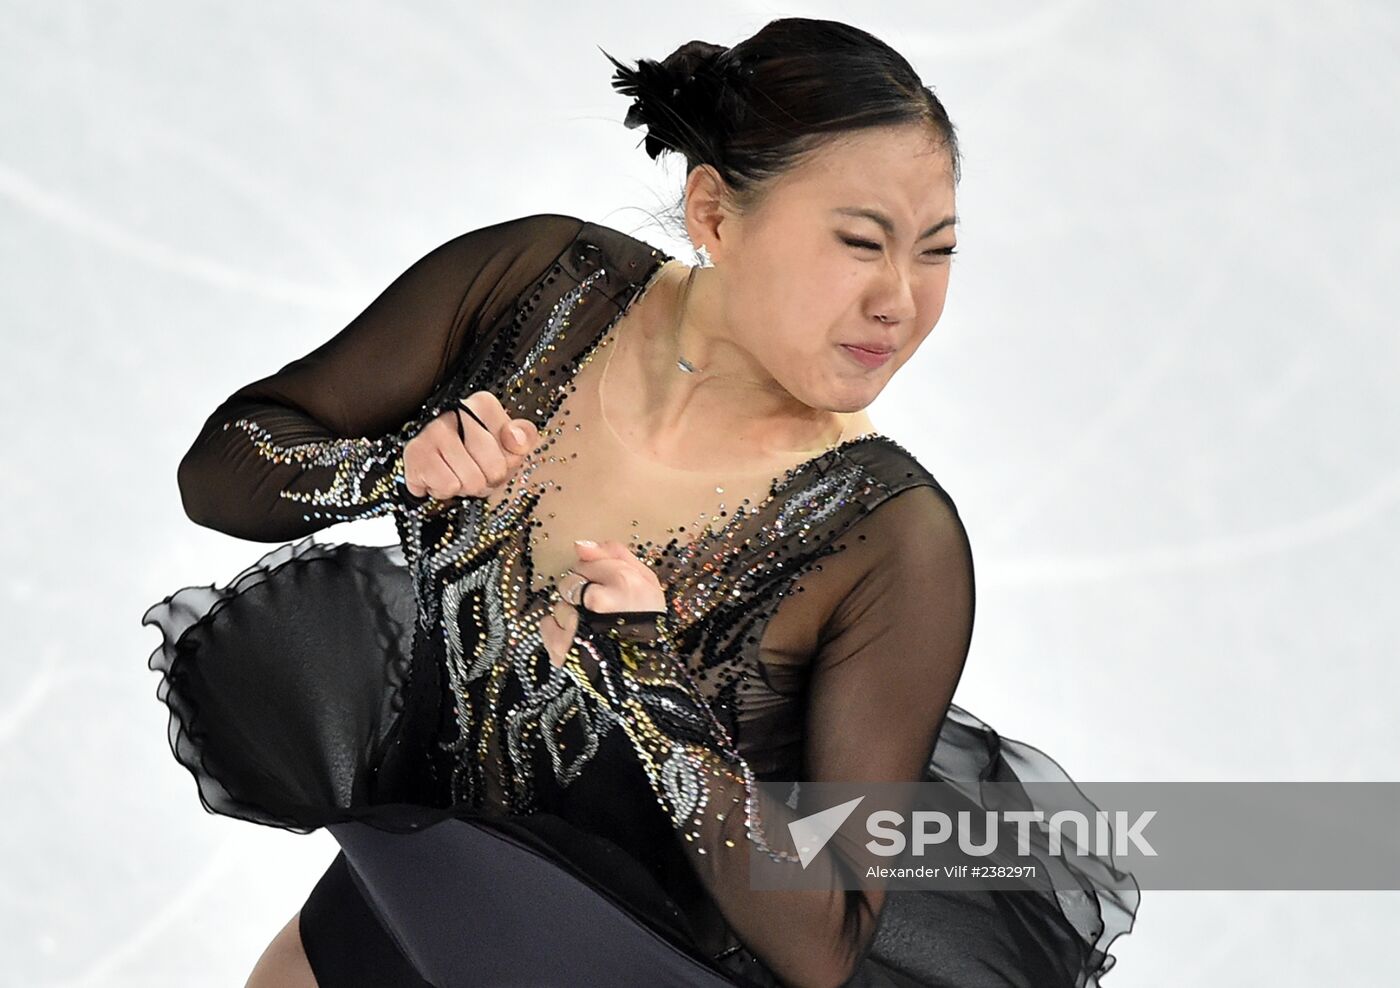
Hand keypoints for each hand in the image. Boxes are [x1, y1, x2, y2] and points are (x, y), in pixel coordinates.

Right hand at [402, 391, 538, 500]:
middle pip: (494, 469)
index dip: (509, 461)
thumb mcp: (510, 444)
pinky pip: (446, 487)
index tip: (497, 456)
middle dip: (488, 480)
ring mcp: (431, 431)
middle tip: (475, 470)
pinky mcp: (415, 453)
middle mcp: (454, 411)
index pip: (515, 445)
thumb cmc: (476, 452)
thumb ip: (525, 436)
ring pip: (469, 481)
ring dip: (465, 488)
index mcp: (482, 404)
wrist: (434, 462)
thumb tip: (516, 438)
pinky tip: (440, 477)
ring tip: (457, 473)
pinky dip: (445, 491)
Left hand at [540, 539, 666, 667]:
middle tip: (600, 610)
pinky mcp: (561, 648)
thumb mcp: (646, 581)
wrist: (646, 666)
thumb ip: (616, 555)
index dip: (596, 576)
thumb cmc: (647, 619)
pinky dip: (556, 630)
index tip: (609, 591)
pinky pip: (546, 624)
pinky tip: (576, 637)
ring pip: (559, 603)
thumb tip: (579, 544)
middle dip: (581, 593)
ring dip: (570, 612)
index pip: (588, 563)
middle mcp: (597, 601)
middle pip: (570, 582)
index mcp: (624, 582)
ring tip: (590, 627)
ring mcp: (576, 626)